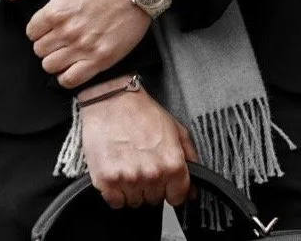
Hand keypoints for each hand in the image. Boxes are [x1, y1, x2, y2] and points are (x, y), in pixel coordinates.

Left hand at [4, 0, 150, 89]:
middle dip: (45, 42)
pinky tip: (72, 63)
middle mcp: (68, 32)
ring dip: (54, 59)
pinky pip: (70, 80)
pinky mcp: (100, 60)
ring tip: (65, 48)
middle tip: (58, 34)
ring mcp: (85, 48)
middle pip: (39, 51)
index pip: (31, 32)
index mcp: (56, 10)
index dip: (38, 27)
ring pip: (51, 67)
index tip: (49, 23)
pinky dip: (66, 75)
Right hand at [80, 81, 198, 209]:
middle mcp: (152, 174)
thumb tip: (194, 190)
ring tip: (128, 162)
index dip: (170, 187)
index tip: (162, 177)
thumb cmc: (141, 111)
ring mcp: (129, 178)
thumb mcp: (175, 128)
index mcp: (172, 163)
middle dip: (150, 185)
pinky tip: (116, 169)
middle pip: (154, 199)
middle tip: (142, 162)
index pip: (177, 197)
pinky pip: (116, 202)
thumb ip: (190, 158)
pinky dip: (114, 191)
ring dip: (132, 188)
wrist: (111, 98)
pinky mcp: (107, 180)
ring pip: (135, 201)